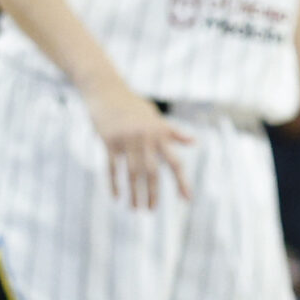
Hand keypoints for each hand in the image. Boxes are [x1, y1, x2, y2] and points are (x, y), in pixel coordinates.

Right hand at [82, 82, 193, 208]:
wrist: (106, 89)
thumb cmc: (132, 104)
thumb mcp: (154, 116)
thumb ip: (172, 132)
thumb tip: (193, 142)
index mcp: (159, 133)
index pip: (174, 162)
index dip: (181, 181)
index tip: (187, 199)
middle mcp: (145, 137)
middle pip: (152, 172)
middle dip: (153, 193)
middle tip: (151, 210)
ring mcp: (126, 139)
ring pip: (132, 172)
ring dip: (134, 193)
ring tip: (135, 208)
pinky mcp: (109, 140)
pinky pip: (112, 167)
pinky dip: (114, 183)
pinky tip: (116, 196)